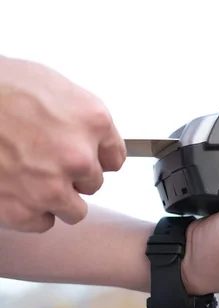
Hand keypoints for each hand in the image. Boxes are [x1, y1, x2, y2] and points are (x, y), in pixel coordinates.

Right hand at [0, 56, 125, 231]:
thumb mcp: (51, 85)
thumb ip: (79, 116)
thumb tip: (91, 137)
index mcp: (92, 121)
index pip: (115, 158)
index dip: (96, 157)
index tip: (85, 157)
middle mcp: (78, 157)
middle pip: (94, 184)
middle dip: (72, 175)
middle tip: (43, 160)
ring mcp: (50, 187)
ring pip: (74, 210)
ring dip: (57, 199)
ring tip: (31, 179)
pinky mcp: (21, 210)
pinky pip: (42, 223)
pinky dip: (30, 212)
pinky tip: (14, 190)